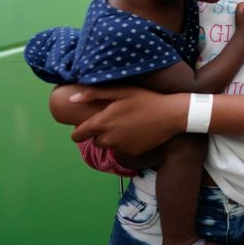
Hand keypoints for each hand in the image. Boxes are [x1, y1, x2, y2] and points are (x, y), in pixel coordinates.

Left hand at [69, 86, 186, 156]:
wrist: (171, 114)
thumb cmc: (146, 99)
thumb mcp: (121, 91)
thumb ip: (94, 94)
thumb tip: (72, 100)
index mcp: (101, 123)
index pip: (77, 135)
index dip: (79, 131)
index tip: (86, 125)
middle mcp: (108, 139)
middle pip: (94, 140)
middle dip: (100, 132)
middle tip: (114, 120)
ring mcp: (121, 148)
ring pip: (109, 145)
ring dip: (113, 137)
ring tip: (127, 124)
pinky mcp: (133, 153)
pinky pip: (123, 149)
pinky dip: (126, 142)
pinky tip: (137, 131)